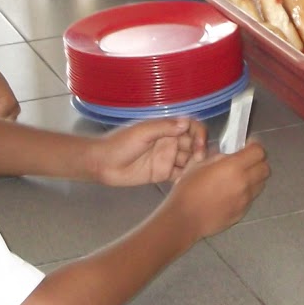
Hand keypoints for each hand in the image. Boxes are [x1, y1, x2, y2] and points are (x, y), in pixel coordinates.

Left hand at [91, 116, 208, 185]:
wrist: (103, 163)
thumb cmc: (120, 143)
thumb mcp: (142, 132)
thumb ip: (164, 127)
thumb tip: (186, 123)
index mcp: (166, 128)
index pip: (190, 127)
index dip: (199, 134)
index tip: (199, 145)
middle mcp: (170, 142)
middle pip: (193, 144)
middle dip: (200, 151)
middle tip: (199, 161)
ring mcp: (167, 158)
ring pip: (189, 160)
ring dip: (196, 164)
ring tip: (197, 172)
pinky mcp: (163, 174)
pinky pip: (180, 175)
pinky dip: (186, 177)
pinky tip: (188, 182)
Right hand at [163, 142, 270, 240]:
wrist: (185, 219)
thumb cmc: (188, 189)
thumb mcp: (199, 163)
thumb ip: (217, 156)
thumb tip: (226, 153)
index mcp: (234, 167)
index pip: (258, 151)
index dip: (254, 146)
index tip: (247, 145)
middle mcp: (244, 182)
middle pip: (265, 167)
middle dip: (258, 161)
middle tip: (245, 160)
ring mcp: (245, 199)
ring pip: (261, 183)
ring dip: (254, 177)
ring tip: (239, 177)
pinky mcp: (242, 212)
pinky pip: (251, 198)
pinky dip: (246, 192)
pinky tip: (232, 193)